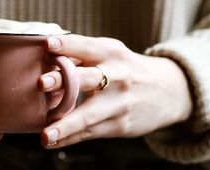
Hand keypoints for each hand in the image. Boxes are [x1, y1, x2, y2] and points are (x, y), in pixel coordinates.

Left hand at [39, 35, 191, 147]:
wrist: (167, 91)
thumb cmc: (128, 70)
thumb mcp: (113, 55)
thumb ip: (84, 57)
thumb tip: (48, 61)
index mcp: (113, 53)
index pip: (87, 47)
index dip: (68, 45)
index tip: (47, 45)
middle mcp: (118, 77)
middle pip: (89, 78)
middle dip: (64, 80)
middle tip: (42, 83)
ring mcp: (120, 103)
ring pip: (89, 115)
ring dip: (66, 126)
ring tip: (45, 135)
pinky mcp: (120, 125)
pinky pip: (91, 132)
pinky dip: (70, 138)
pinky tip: (53, 141)